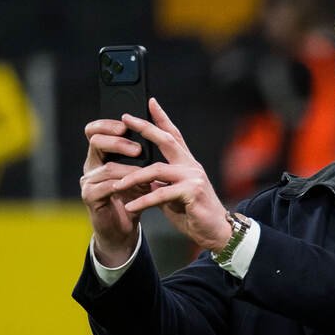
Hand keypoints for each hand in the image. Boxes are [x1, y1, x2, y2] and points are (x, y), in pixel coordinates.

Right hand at [80, 116, 147, 264]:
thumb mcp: (141, 176)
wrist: (124, 231)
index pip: (95, 131)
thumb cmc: (133, 200)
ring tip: (148, 173)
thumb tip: (161, 138)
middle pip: (96, 142)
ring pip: (106, 167)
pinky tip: (139, 188)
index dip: (108, 124)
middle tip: (139, 149)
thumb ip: (144, 159)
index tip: (127, 123)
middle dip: (118, 142)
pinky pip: (106, 187)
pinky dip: (124, 186)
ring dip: (129, 169)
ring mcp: (88, 181)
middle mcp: (91, 165)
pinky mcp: (89, 197)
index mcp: (101, 156)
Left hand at [111, 99, 230, 250]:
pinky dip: (143, 200)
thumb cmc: (195, 214)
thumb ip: (159, 183)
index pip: (174, 136)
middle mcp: (192, 166)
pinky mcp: (192, 192)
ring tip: (117, 184)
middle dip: (146, 128)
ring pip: (157, 169)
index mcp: (187, 164)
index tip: (150, 102)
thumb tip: (139, 179)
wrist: (217, 233)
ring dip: (133, 177)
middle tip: (127, 119)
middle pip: (167, 141)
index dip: (162, 118)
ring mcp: (193, 177)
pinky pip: (161, 193)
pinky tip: (130, 206)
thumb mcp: (173, 195)